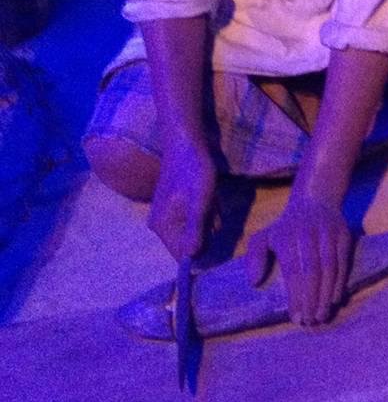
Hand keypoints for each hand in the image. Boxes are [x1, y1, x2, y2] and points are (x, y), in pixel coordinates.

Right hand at [147, 136, 216, 260]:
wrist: (186, 144)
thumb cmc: (194, 170)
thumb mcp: (200, 200)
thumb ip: (196, 228)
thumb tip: (192, 257)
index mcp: (163, 227)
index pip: (183, 255)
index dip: (202, 248)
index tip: (211, 228)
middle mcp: (161, 226)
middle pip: (192, 242)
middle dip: (207, 229)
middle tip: (210, 207)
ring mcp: (168, 216)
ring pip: (197, 229)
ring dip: (209, 218)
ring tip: (210, 198)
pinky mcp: (176, 207)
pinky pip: (196, 218)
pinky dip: (207, 210)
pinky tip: (209, 195)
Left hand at [245, 194, 352, 324]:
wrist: (316, 200)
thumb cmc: (286, 227)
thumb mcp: (264, 236)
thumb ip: (254, 257)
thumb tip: (255, 282)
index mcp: (286, 237)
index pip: (293, 271)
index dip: (295, 296)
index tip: (295, 317)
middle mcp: (308, 234)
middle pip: (312, 271)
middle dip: (312, 299)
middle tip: (311, 321)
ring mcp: (328, 233)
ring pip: (330, 267)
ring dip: (327, 294)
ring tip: (323, 314)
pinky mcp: (344, 234)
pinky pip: (344, 262)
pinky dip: (340, 281)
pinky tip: (336, 298)